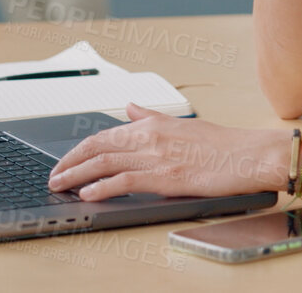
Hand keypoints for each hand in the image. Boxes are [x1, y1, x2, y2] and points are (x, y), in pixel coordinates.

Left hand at [47, 104, 290, 201]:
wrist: (248, 154)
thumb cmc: (221, 144)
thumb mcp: (181, 123)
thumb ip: (150, 116)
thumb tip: (129, 107)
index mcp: (152, 123)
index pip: (105, 134)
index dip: (80, 149)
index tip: (66, 160)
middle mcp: (150, 136)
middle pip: (98, 146)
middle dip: (70, 161)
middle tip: (54, 175)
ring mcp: (156, 156)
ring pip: (105, 163)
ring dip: (77, 175)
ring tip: (60, 185)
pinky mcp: (164, 177)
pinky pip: (124, 181)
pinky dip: (101, 188)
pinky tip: (88, 194)